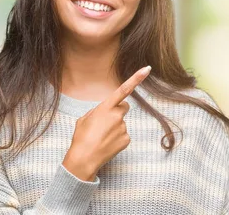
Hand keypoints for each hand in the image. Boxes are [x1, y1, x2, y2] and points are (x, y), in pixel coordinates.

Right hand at [62, 66, 150, 180]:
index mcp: (105, 107)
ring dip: (114, 128)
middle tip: (104, 123)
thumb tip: (106, 112)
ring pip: (121, 123)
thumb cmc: (81, 137)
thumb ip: (98, 111)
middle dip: (117, 112)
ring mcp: (123, 127)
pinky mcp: (126, 139)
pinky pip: (123, 135)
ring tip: (101, 137)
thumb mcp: (85, 119)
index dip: (137, 78)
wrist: (84, 159)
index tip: (147, 69)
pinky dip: (116, 139)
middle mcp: (117, 115)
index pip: (123, 89)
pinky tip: (107, 144)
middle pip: (124, 107)